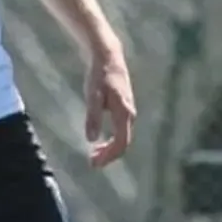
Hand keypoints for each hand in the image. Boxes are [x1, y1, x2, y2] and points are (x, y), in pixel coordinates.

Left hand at [84, 42, 135, 167]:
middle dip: (108, 156)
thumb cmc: (99, 76)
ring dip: (109, 149)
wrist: (108, 57)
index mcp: (124, 114)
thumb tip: (91, 139)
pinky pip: (121, 130)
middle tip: (91, 163)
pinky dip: (111, 140)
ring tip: (93, 155)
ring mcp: (129, 111)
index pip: (121, 143)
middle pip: (123, 143)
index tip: (94, 164)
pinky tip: (99, 141)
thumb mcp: (92, 96)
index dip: (109, 156)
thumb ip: (92, 117)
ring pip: (122, 137)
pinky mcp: (124, 108)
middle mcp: (130, 115)